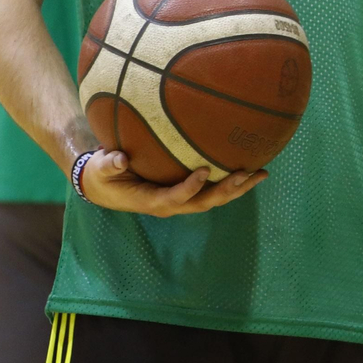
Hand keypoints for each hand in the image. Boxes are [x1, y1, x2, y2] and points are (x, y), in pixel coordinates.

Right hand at [78, 149, 266, 216]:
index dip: (191, 188)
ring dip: (238, 188)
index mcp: (152, 200)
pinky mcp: (188, 192)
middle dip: (227, 190)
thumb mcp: (101, 169)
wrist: (105, 185)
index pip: (175, 198)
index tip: (205, 170)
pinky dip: (232, 181)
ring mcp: (182, 199)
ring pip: (215, 198)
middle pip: (205, 202)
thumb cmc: (103, 174)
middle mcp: (172, 203)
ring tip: (262, 173)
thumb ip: (109, 164)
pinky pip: (214, 189)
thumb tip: (120, 158)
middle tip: (246, 174)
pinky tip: (251, 168)